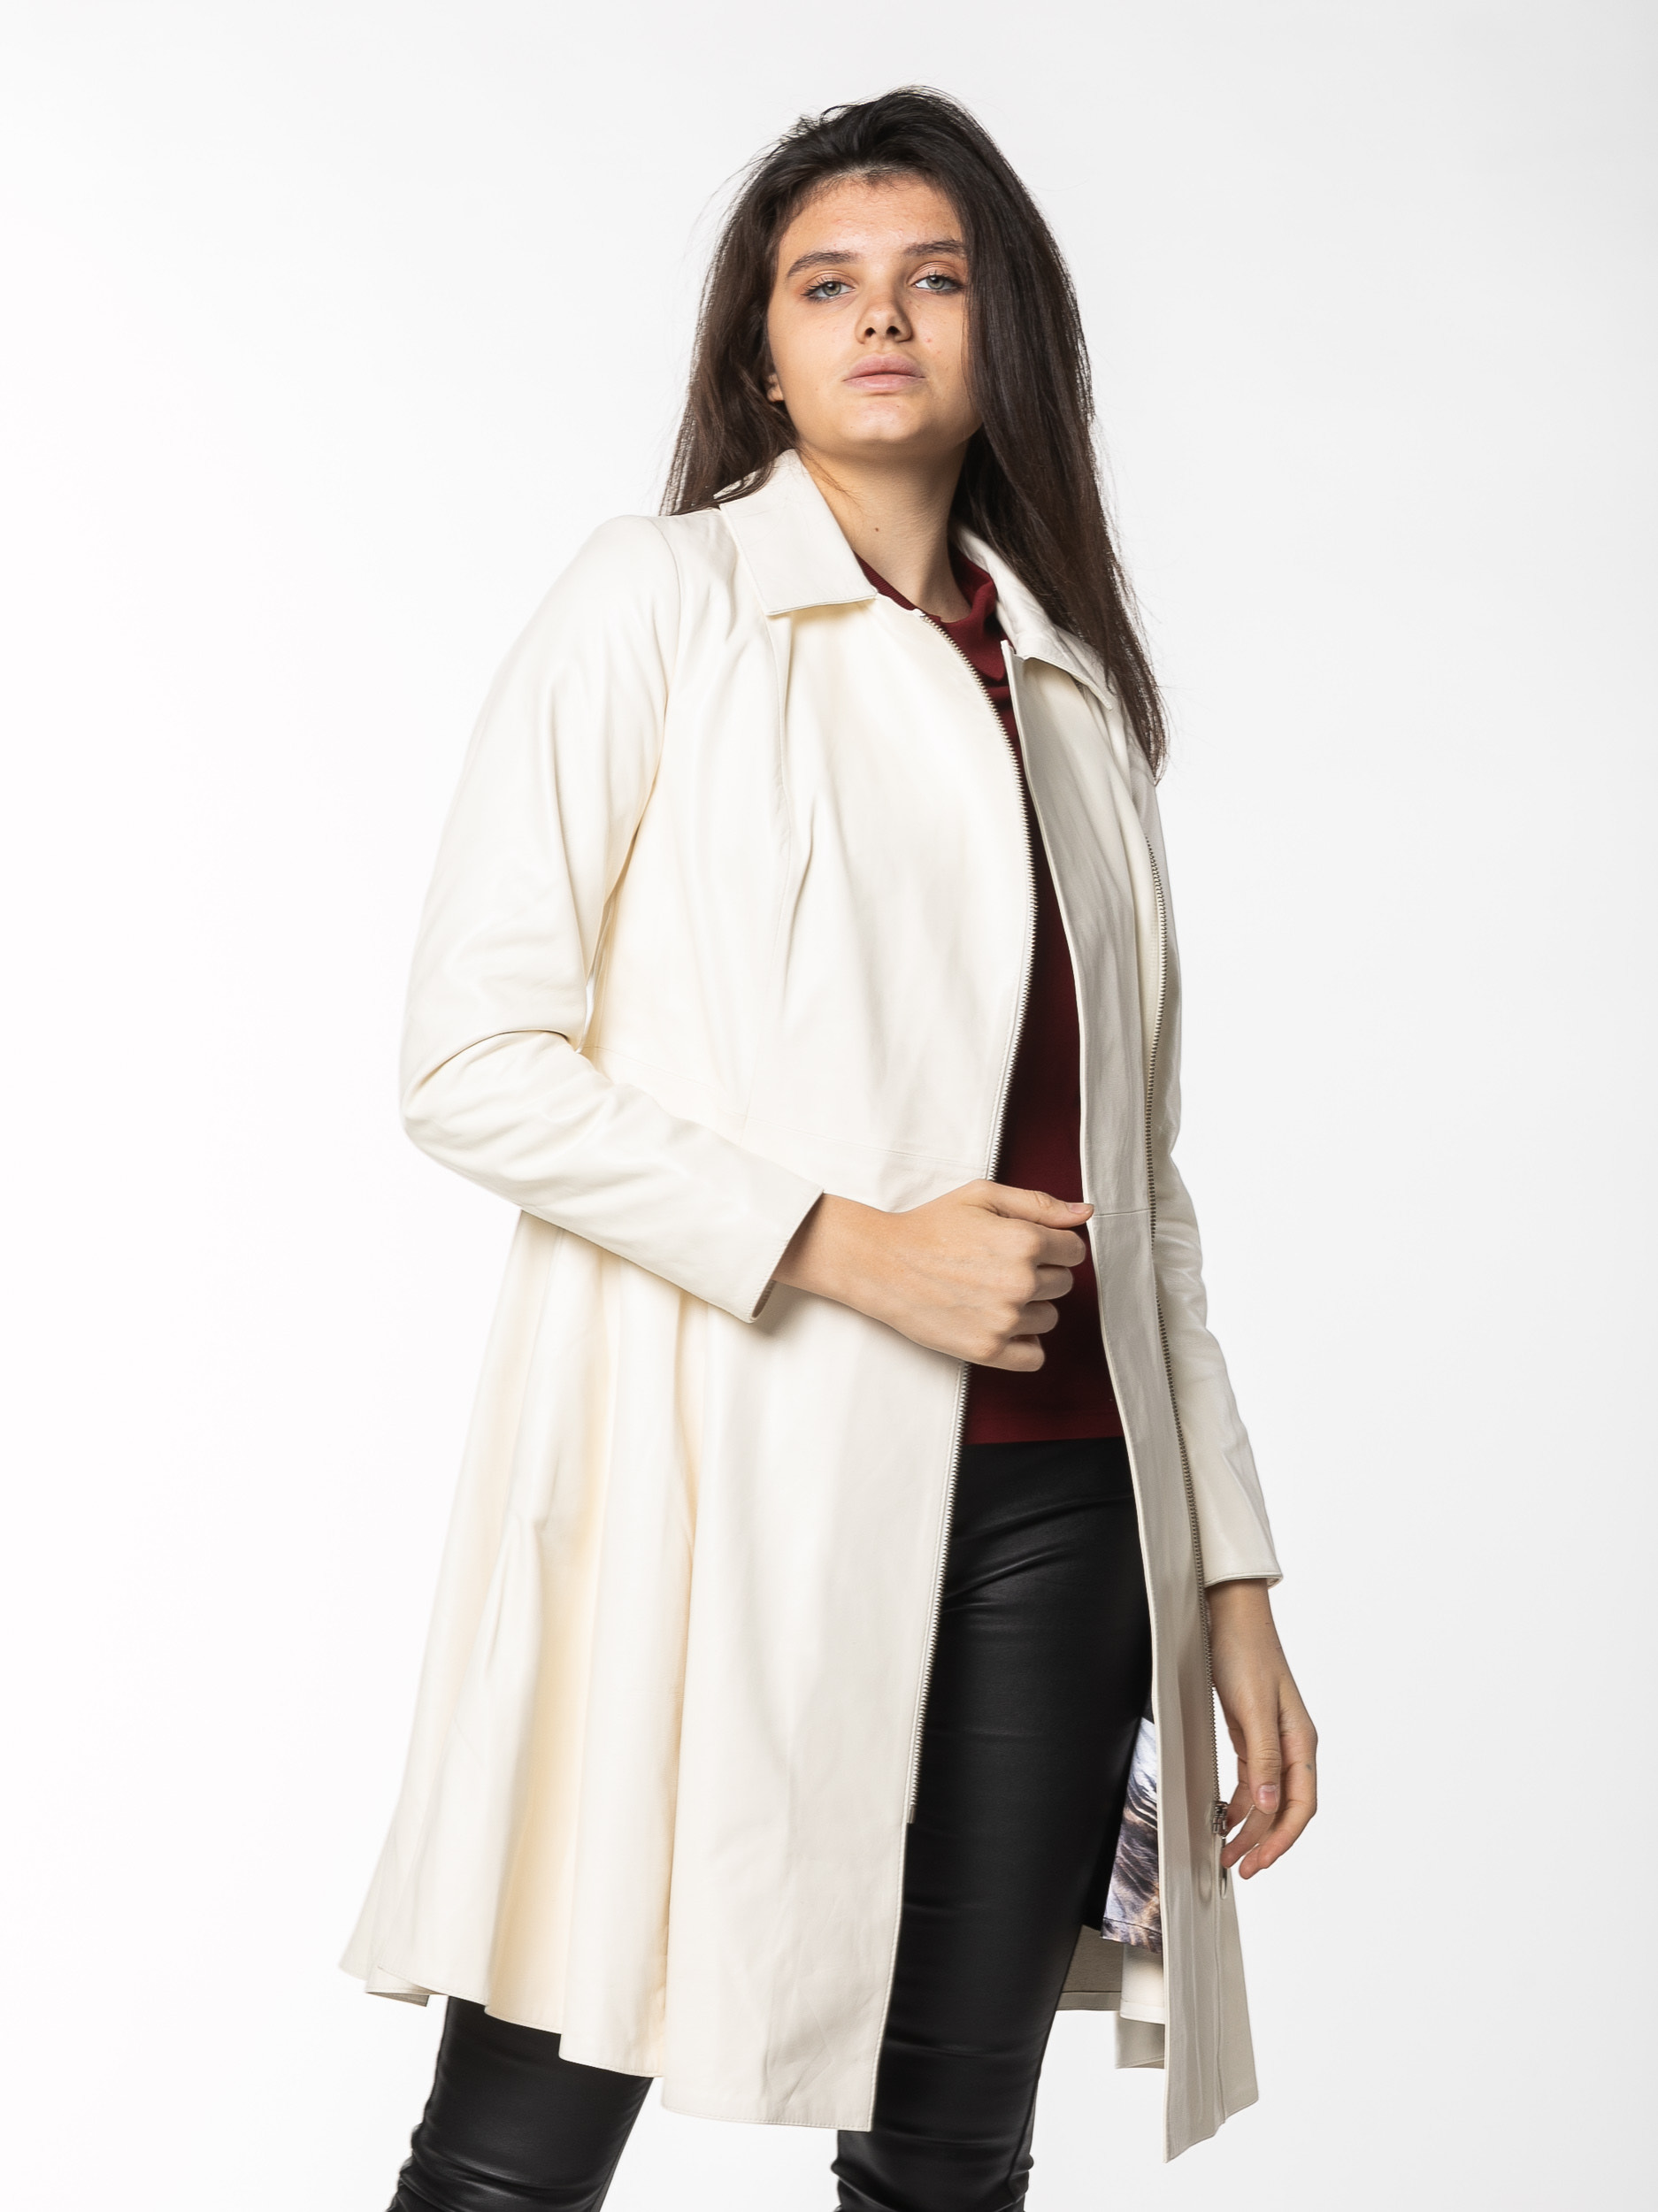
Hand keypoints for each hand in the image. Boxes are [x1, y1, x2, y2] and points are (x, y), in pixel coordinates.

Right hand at [773, 1182, 1090, 1368]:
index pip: (1074, 1252)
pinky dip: (1023, 1343)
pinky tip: (999, 1323)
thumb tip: (1084, 1214)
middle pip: (1063, 1285)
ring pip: (1050, 1319)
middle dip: (1040, 1275)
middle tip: (999, 1266)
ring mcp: (1005, 1320)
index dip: (1053, 1246)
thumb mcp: (982, 1197)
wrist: (882, 1264)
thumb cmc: (929, 1227)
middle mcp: (1020, 1283)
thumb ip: (1039, 1204)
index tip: (1027, 1247)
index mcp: (1024, 1241)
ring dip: (1030, 1308)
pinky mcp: (987, 1349)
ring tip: (991, 1293)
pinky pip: (1034, 1356)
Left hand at [1207, 1579, 1317, 1877]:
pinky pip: (1252, 1779)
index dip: (1282, 1839)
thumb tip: (1269, 1805)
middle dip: (1265, 1841)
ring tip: (1228, 1850)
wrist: (1231, 1616)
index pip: (1301, 1805)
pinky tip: (1226, 1816)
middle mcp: (1292, 1744)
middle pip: (1285, 1807)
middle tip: (1239, 1866)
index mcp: (1301, 1740)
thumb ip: (1263, 1758)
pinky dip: (1240, 1802)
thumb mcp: (1252, 1708)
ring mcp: (1273, 1740)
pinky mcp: (1253, 1733)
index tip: (1260, 1862)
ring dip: (1250, 1826)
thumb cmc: (1245, 1653)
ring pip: (1267, 1797)